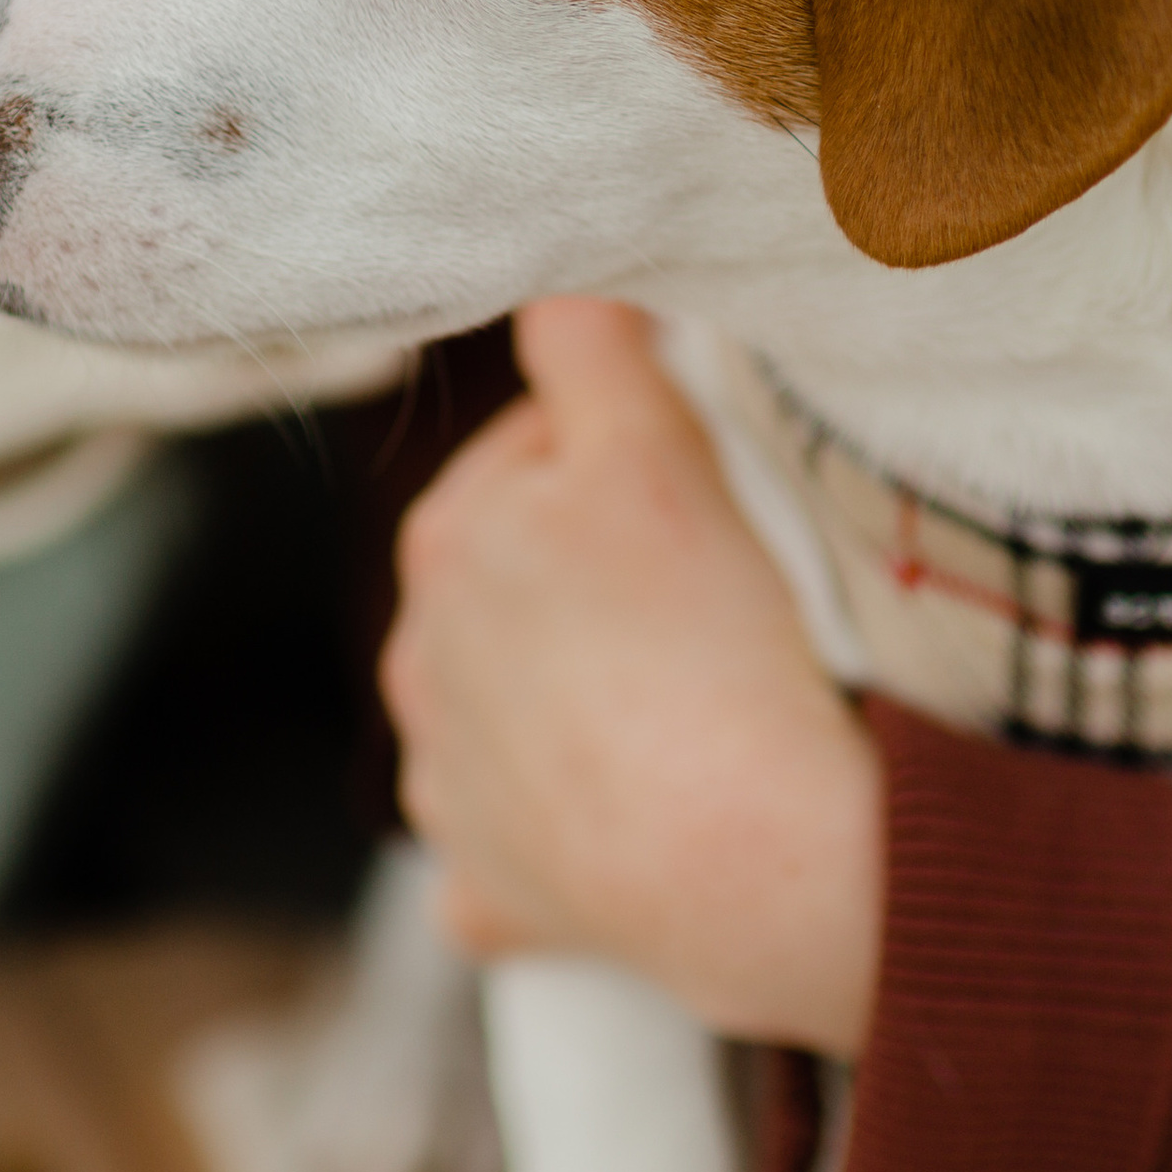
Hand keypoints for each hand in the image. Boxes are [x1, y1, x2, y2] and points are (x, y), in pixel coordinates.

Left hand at [380, 297, 882, 1055]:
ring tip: (679, 702)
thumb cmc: (708, 648)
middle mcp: (419, 669)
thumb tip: (562, 277)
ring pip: (508, 712)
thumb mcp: (653, 449)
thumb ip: (590, 344)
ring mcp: (451, 791)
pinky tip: (625, 828)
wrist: (752, 860)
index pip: (527, 456)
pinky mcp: (492, 894)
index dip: (612, 458)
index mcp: (445, 548)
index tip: (687, 488)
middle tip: (703, 595)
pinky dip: (560, 835)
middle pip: (515, 582)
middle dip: (589, 576)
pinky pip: (516, 848)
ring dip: (570, 698)